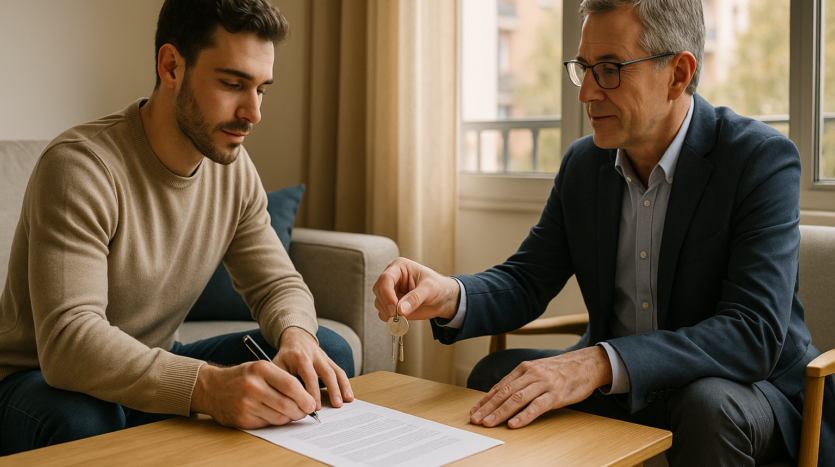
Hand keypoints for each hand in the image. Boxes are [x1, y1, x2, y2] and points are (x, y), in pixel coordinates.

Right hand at [191, 361, 314, 428]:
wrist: (211, 388)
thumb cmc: (241, 377)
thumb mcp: (259, 368)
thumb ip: (281, 378)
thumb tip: (305, 396)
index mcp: (260, 369)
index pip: (290, 384)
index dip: (305, 396)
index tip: (311, 403)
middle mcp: (253, 386)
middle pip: (287, 404)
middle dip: (301, 411)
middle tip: (305, 411)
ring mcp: (247, 404)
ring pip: (280, 417)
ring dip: (290, 418)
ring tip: (292, 413)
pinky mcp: (243, 419)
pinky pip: (268, 424)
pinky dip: (276, 421)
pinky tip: (276, 415)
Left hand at [274, 327, 353, 410]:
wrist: (297, 338)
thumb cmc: (286, 356)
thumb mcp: (278, 364)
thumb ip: (282, 380)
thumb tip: (285, 400)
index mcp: (301, 357)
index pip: (309, 376)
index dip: (313, 392)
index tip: (314, 407)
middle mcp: (315, 356)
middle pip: (327, 373)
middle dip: (333, 390)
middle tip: (336, 405)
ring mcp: (325, 358)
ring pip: (336, 372)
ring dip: (342, 387)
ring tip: (347, 401)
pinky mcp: (330, 361)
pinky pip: (340, 372)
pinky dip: (346, 384)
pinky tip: (349, 395)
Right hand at [372, 257, 459, 321]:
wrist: (442, 299)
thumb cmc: (437, 287)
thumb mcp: (429, 289)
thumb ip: (415, 298)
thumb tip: (401, 309)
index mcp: (399, 267)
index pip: (386, 278)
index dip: (387, 293)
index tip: (394, 307)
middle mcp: (392, 279)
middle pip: (378, 290)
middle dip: (386, 304)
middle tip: (397, 314)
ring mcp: (390, 292)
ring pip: (379, 302)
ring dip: (387, 312)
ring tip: (402, 317)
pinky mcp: (391, 305)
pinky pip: (383, 313)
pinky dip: (389, 319)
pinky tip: (400, 319)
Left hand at [470, 346, 612, 428]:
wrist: (586, 364)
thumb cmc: (560, 370)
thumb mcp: (537, 370)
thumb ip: (521, 381)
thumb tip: (501, 395)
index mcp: (524, 368)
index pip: (500, 385)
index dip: (486, 399)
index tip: (475, 410)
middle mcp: (531, 374)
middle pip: (505, 393)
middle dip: (488, 407)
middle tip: (476, 419)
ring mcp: (544, 384)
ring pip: (517, 399)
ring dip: (501, 413)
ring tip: (489, 423)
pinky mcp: (556, 395)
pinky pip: (537, 406)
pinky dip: (524, 416)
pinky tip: (514, 423)